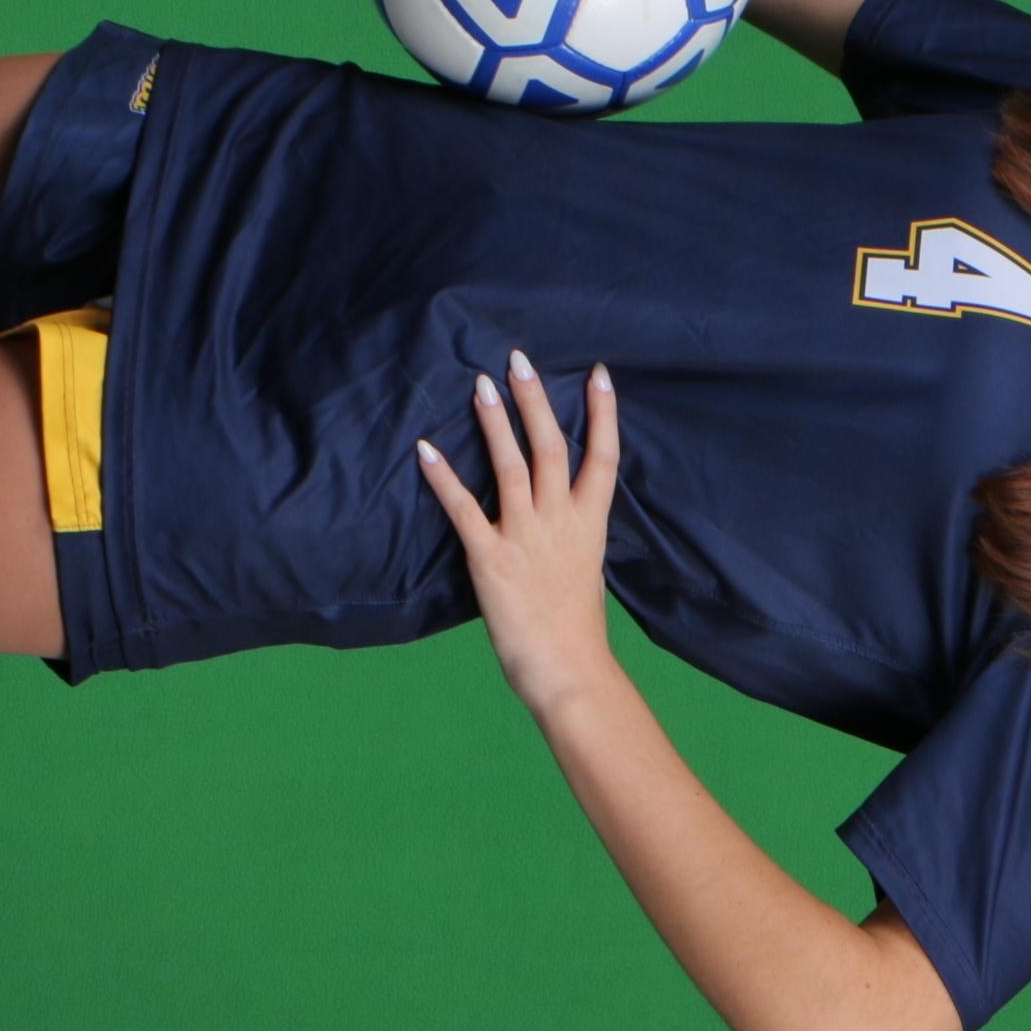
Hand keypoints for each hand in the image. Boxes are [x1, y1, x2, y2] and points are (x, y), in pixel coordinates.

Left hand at [415, 350, 621, 711]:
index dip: (603, 414)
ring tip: (480, 384)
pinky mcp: (491, 558)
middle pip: (552, 447)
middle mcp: (560, 522)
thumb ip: (571, 539)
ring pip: (512, 465)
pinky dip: (444, 477)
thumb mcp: (584, 572)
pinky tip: (427, 450)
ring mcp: (526, 537)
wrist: (569, 671)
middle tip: (519, 359)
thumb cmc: (576, 632)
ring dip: (495, 422)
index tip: (598, 374)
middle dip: (535, 401)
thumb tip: (561, 521)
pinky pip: (464, 508)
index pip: (604, 457)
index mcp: (589, 525)